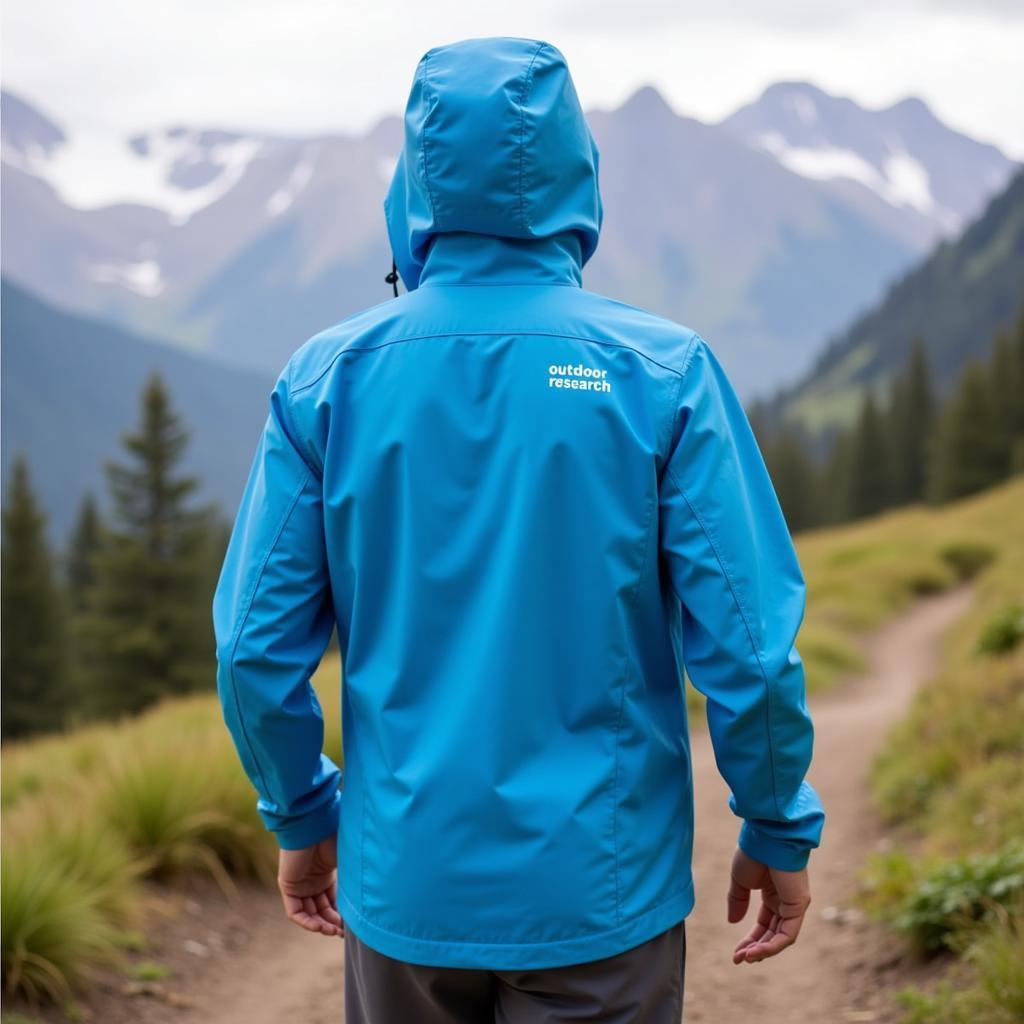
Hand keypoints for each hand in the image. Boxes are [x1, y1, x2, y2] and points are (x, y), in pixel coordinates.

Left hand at [277, 833, 344, 936]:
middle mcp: (312, 881)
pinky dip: (306, 921)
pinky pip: (295, 911)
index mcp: (325, 874)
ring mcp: (299, 884)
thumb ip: (353, 880)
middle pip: (321, 909)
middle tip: (342, 933)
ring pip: (308, 913)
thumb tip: (371, 898)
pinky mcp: (287, 886)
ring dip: (320, 925)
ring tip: (332, 932)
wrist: (314, 825)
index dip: (341, 914)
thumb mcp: (347, 862)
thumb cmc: (333, 837)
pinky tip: (320, 926)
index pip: (332, 901)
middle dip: (332, 922)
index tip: (352, 925)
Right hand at [727, 847, 810, 963]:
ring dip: (762, 950)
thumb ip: (737, 901)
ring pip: (780, 937)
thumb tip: (733, 922)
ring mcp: (794, 904)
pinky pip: (788, 933)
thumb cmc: (753, 853)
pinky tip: (756, 950)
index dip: (750, 939)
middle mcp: (786, 901)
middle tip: (738, 959)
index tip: (735, 952)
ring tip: (745, 957)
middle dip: (755, 948)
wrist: (765, 837)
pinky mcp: (799, 905)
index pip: (764, 924)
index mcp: (773, 893)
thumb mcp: (740, 880)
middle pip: (772, 933)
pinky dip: (773, 945)